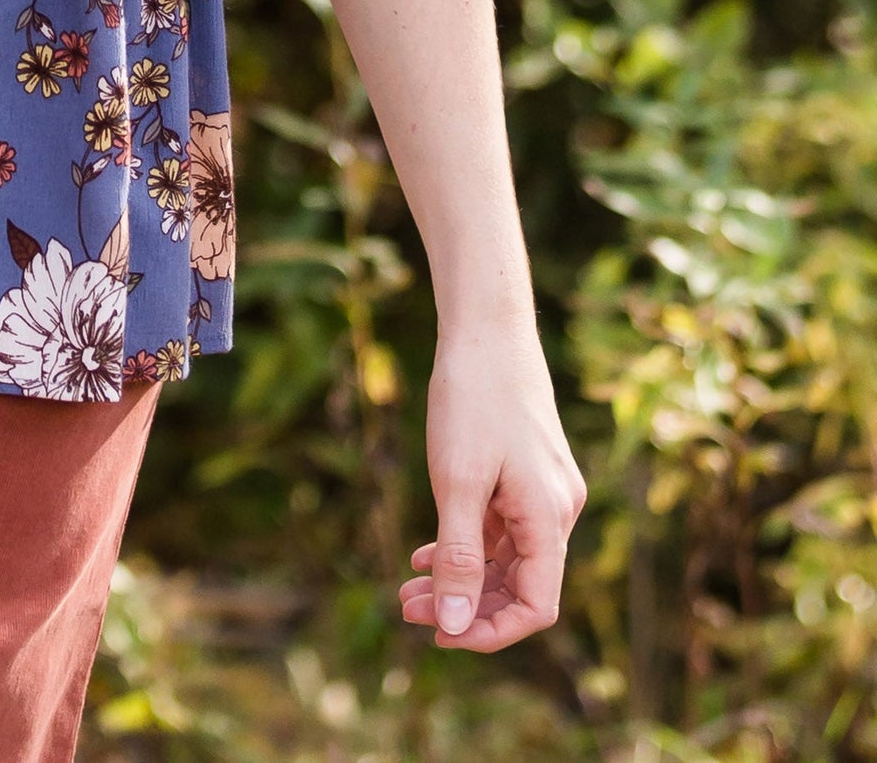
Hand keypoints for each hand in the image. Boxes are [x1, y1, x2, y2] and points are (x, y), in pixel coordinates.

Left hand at [399, 320, 586, 651]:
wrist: (485, 327)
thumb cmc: (471, 397)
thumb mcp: (457, 482)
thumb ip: (459, 557)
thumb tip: (457, 627)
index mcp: (550, 518)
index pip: (537, 607)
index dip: (490, 632)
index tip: (439, 635)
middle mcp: (557, 510)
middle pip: (520, 586)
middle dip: (465, 606)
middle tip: (405, 609)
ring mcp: (544, 491)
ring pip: (507, 558)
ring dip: (460, 578)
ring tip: (406, 587)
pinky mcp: (527, 473)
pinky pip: (501, 528)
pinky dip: (466, 544)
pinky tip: (424, 552)